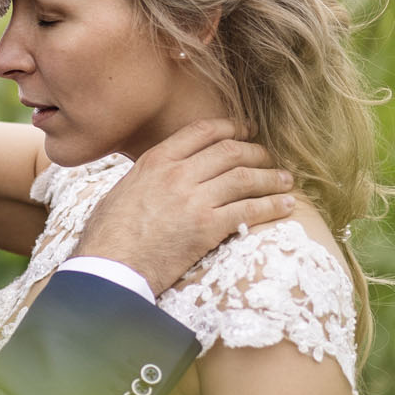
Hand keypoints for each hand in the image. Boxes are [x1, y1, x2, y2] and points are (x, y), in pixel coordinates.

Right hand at [75, 118, 294, 296]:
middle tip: (270, 158)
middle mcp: (177, 174)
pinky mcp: (206, 228)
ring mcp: (193, 200)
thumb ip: (149, 176)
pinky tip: (286, 205)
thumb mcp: (124, 190)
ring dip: (271, 177)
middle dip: (257, 152)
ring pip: (245, 177)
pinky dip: (272, 205)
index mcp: (155, 160)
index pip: (203, 131)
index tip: (248, 130)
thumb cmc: (107, 235)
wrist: (108, 267)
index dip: (232, 127)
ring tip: (286, 180)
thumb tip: (161, 174)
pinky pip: (249, 210)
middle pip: (230, 151)